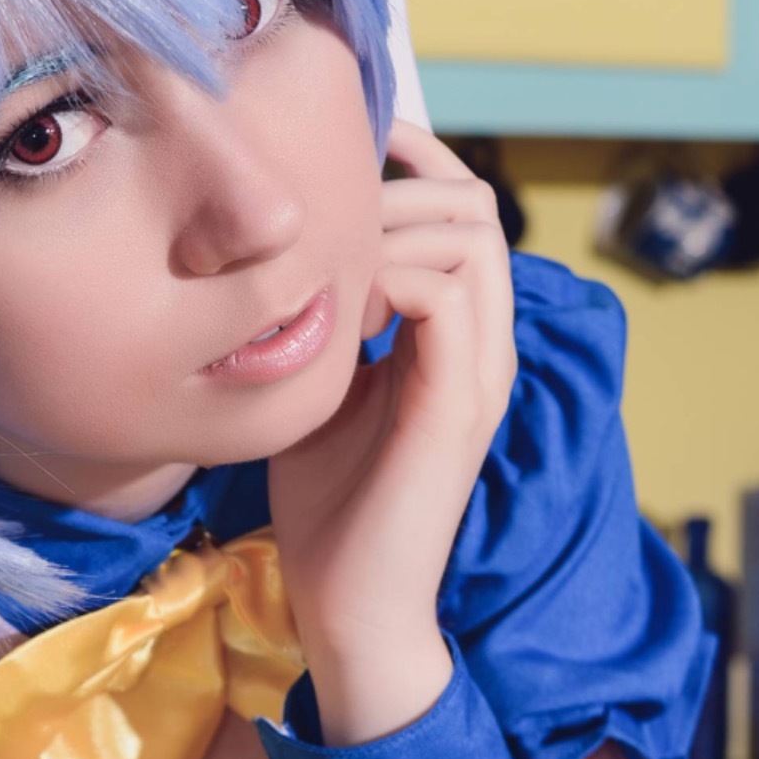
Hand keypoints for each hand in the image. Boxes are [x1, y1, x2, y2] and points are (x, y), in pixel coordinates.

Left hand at [268, 120, 515, 744]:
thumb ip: (320, 325)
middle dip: (398, 187)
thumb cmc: (328, 509)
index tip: (343, 150)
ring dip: (389, 228)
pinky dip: (385, 275)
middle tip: (322, 214)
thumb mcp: (317, 392)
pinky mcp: (458, 403)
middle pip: (475, 207)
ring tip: (323, 265)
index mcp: (457, 339)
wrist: (350, 607)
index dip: (413, 166)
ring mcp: (480, 372)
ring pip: (470, 236)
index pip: (464, 212)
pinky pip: (443, 291)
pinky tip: (332, 309)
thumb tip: (274, 260)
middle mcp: (484, 346)